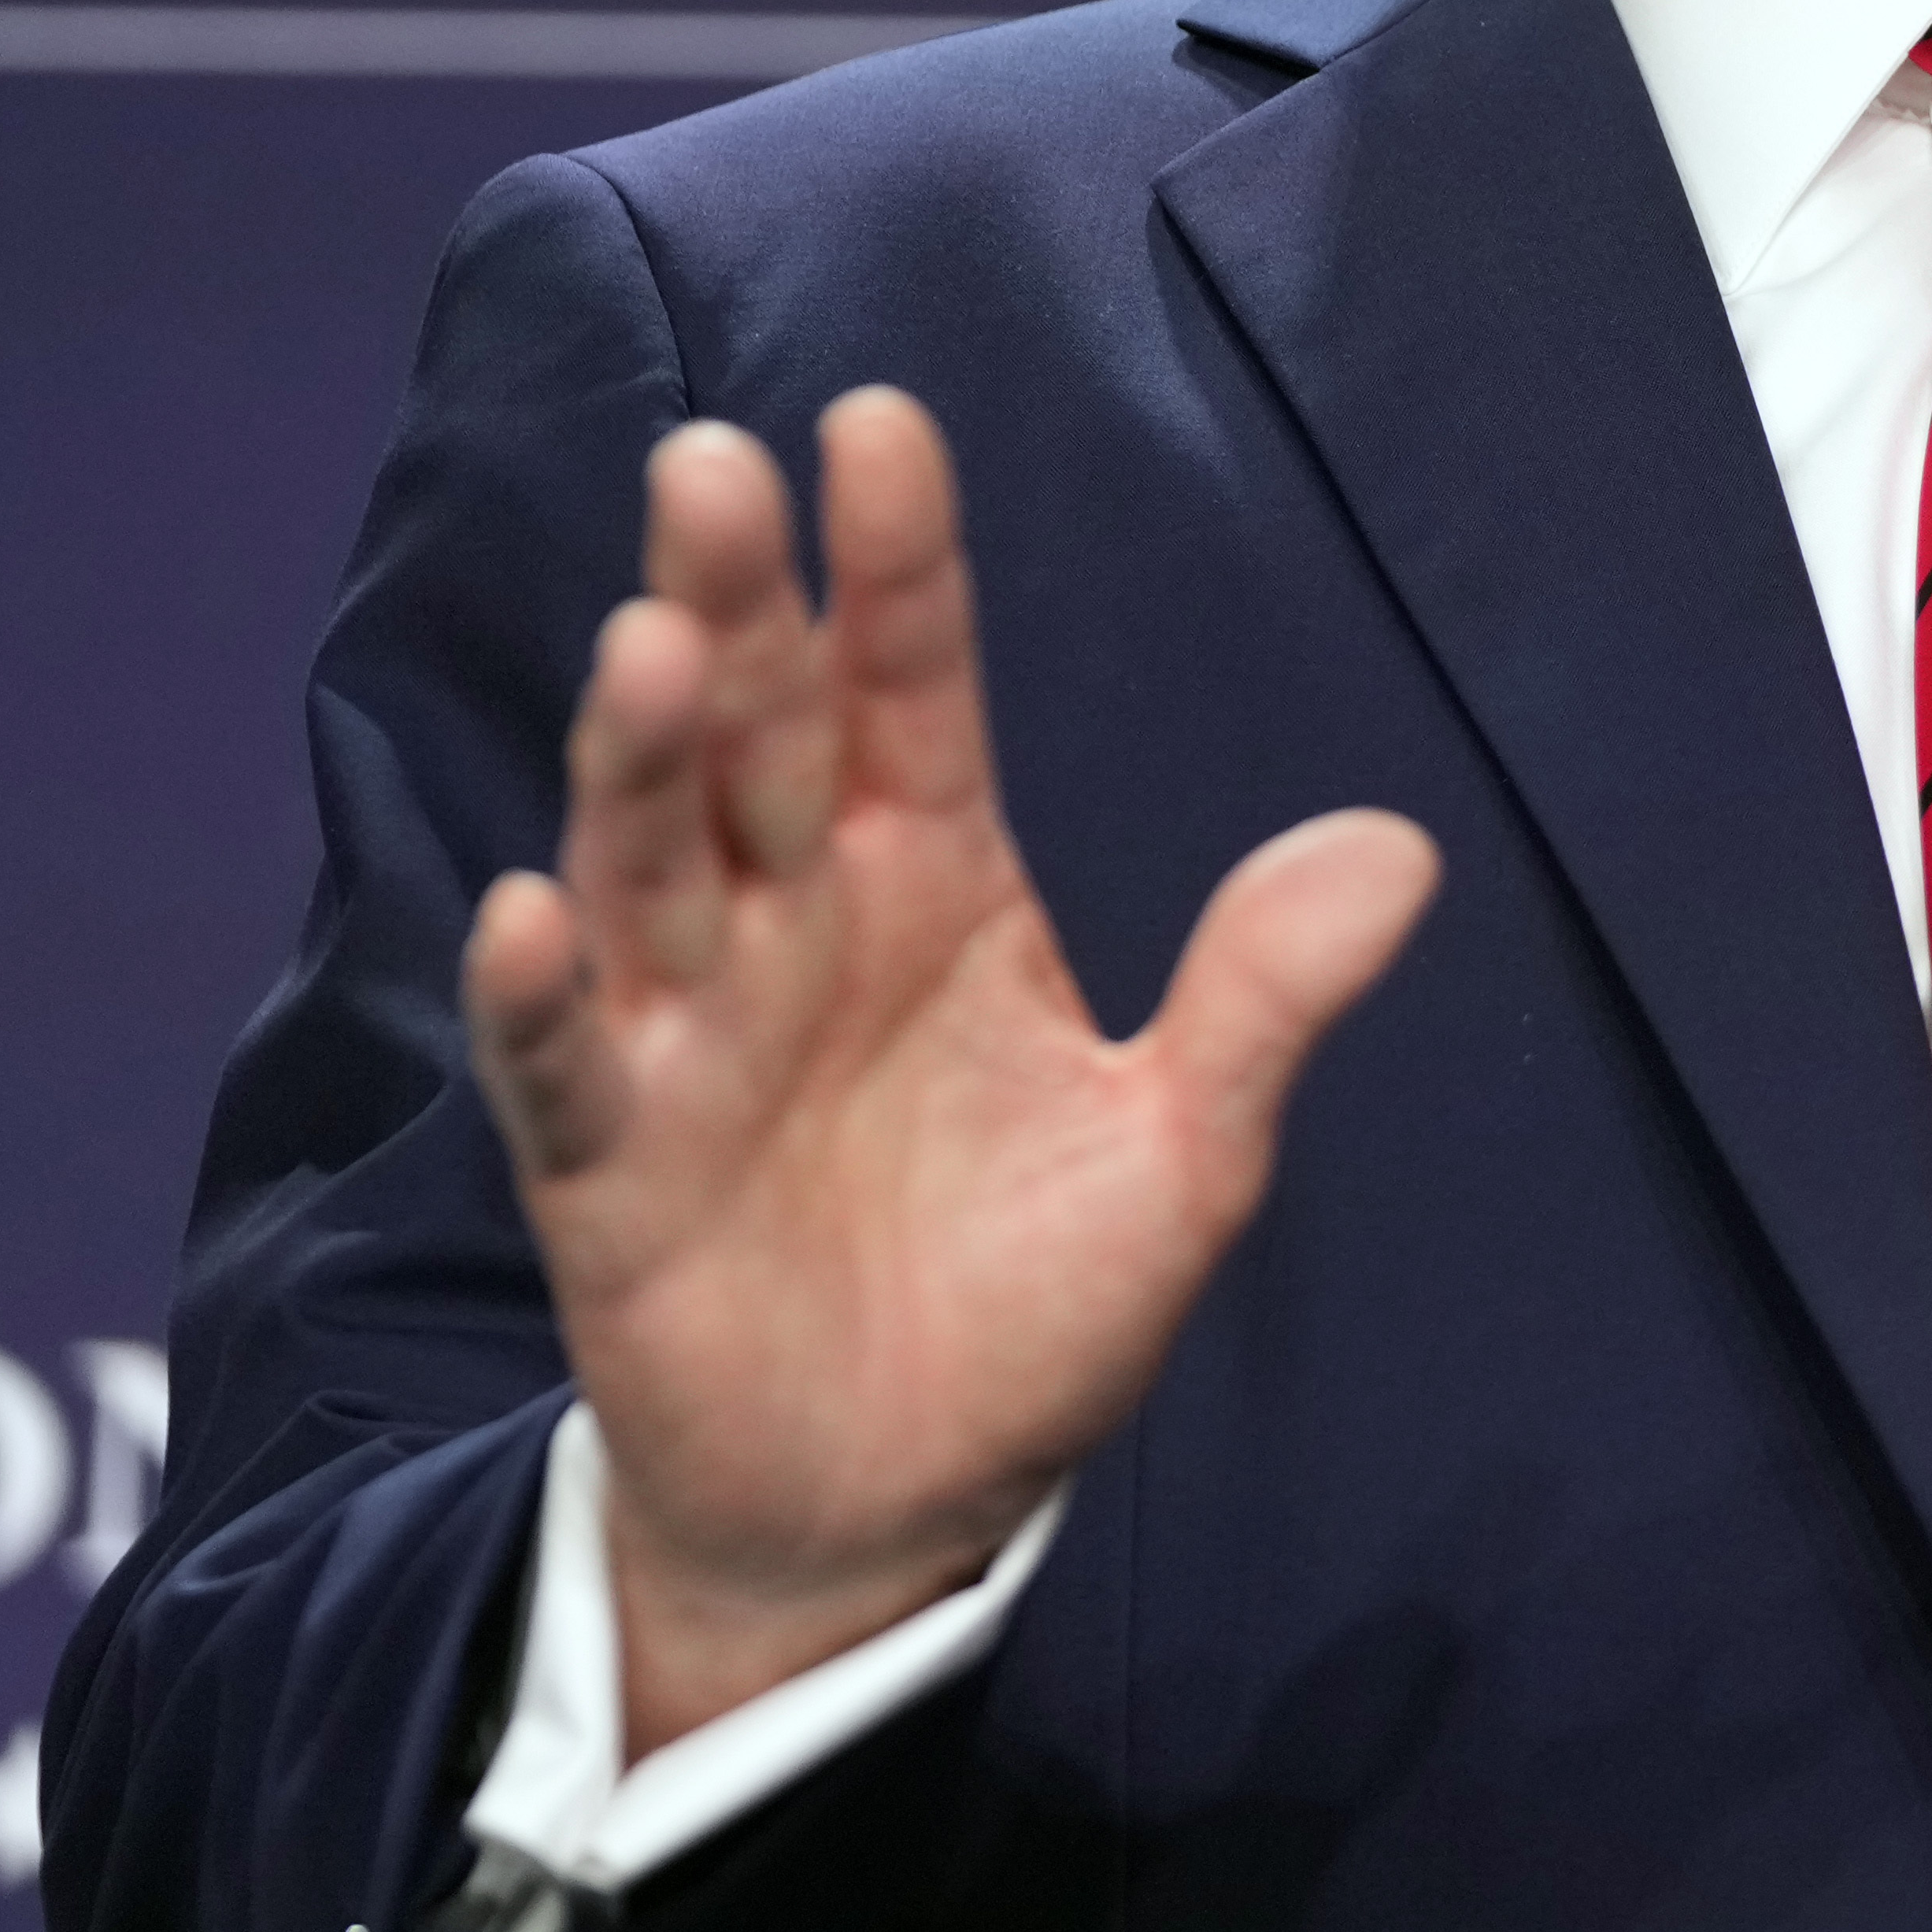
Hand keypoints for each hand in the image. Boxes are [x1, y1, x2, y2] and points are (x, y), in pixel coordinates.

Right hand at [461, 388, 1439, 1751]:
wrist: (905, 1506)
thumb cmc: (1028, 1308)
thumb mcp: (1186, 1158)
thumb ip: (1263, 1001)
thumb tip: (1400, 848)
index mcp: (933, 886)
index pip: (912, 693)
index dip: (898, 568)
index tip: (879, 425)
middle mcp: (794, 926)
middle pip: (758, 737)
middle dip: (735, 606)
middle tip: (713, 467)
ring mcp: (687, 1038)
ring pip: (647, 864)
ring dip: (637, 760)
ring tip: (648, 649)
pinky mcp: (608, 1171)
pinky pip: (561, 1068)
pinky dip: (534, 995)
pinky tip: (532, 913)